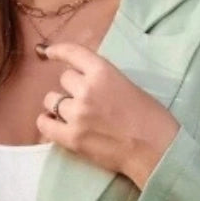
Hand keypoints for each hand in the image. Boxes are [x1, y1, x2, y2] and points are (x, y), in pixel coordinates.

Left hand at [35, 41, 180, 188]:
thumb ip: (104, 80)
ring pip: (52, 100)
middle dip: (71, 88)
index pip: (73, 53)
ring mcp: (77, 114)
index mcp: (103, 72)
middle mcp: (86, 90)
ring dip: (60, 106)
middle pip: (63, 79)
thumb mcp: (128, 85)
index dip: (59, 51)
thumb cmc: (150, 119)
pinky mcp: (72, 138)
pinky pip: (44, 124)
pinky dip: (47, 122)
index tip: (49, 52)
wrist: (155, 150)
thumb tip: (83, 81)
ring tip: (73, 116)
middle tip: (85, 101)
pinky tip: (54, 124)